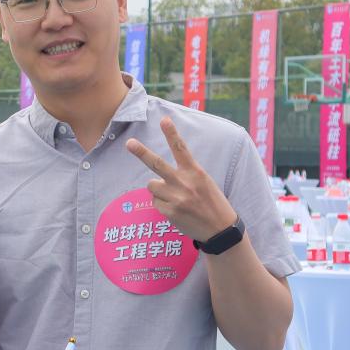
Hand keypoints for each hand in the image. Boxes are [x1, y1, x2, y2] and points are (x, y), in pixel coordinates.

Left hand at [126, 116, 237, 242]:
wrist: (220, 229)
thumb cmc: (211, 202)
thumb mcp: (204, 181)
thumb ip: (184, 174)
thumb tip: (158, 175)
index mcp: (195, 172)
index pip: (181, 149)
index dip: (172, 133)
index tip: (164, 119)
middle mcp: (184, 182)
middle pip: (157, 164)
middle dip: (141, 152)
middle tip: (129, 143)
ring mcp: (176, 197)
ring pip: (152, 185)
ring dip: (158, 190)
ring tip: (175, 197)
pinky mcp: (169, 211)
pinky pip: (155, 202)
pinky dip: (162, 205)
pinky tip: (176, 210)